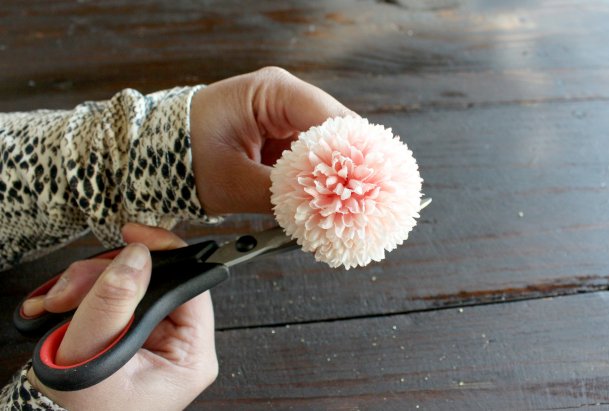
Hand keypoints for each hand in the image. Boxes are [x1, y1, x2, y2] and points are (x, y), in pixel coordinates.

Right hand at [22, 223, 216, 410]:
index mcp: (191, 358)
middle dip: (108, 275)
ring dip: (89, 284)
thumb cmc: (76, 409)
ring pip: (132, 284)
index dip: (165, 254)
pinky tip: (61, 308)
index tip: (135, 236)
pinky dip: (86, 295)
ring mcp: (157, 340)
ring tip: (58, 304)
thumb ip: (113, 304)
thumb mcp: (93, 355)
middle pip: (157, 281)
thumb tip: (136, 258)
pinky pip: (117, 296)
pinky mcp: (135, 334)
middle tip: (72, 289)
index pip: (192, 287)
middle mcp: (180, 347)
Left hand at [189, 66, 354, 214]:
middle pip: (337, 131)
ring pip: (328, 147)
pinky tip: (324, 202)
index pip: (330, 117)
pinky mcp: (280, 135)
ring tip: (345, 208)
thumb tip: (322, 213)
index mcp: (272, 91)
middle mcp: (284, 97)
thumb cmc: (183, 156)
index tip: (368, 187)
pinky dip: (318, 180)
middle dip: (348, 168)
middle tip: (361, 204)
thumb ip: (280, 197)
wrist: (155, 152)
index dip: (354, 153)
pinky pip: (311, 157)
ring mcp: (284, 116)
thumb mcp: (231, 182)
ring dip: (335, 177)